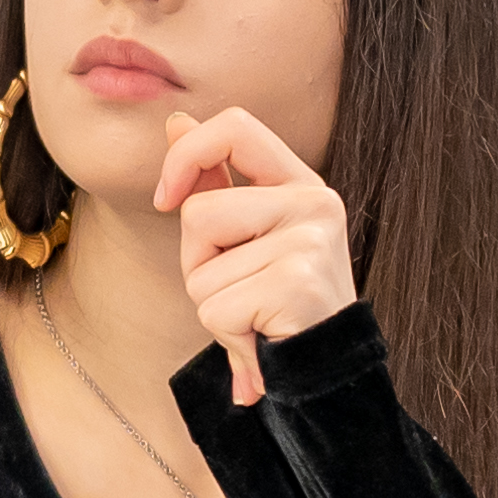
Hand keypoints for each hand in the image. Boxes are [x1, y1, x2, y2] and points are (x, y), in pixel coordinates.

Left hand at [154, 107, 355, 405]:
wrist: (331, 374)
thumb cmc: (282, 308)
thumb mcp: (249, 237)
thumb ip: (217, 180)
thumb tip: (176, 123)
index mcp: (303, 185)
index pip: (234, 127)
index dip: (186, 155)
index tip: (166, 198)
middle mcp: (316, 204)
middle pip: (199, 213)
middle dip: (199, 262)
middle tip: (242, 291)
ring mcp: (310, 243)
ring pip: (201, 268)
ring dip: (213, 305)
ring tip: (257, 317)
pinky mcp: (298, 284)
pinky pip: (216, 308)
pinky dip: (227, 336)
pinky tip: (264, 338)